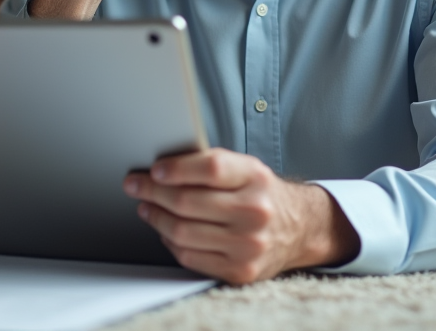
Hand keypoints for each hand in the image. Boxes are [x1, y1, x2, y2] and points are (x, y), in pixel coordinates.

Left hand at [123, 148, 360, 283]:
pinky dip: (170, 242)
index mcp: (256, 178)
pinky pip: (190, 257)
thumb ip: (212, 165)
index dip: (176, 168)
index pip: (209, 168)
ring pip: (183, 232)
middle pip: (188, 202)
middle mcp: (255, 212)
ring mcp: (248, 245)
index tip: (154, 169)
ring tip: (146, 207)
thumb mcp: (246, 169)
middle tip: (135, 185)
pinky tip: (165, 230)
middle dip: (153, 192)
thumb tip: (162, 166)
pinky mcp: (240, 271)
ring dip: (156, 217)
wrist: (299, 228)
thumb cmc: (262, 194)